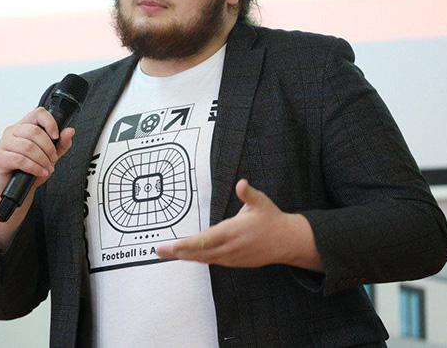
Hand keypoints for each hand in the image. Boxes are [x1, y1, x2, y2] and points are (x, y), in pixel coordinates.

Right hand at [0, 106, 74, 193]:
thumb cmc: (31, 169)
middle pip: (34, 131)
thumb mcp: (50, 155)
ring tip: (47, 168)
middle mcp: (12, 131)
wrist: (18, 189)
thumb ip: (61, 143)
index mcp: (24, 126)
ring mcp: (4, 144)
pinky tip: (40, 172)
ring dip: (43, 160)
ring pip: (28, 146)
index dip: (50, 123)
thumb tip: (70, 131)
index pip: (38, 113)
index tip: (56, 136)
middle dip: (48, 148)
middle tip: (53, 159)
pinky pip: (20, 160)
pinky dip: (35, 167)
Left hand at [155, 179, 319, 269]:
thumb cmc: (271, 219)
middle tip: (158, 251)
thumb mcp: (262, 203)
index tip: (173, 245)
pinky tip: (187, 256)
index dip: (187, 244)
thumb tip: (241, 183)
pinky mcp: (234, 262)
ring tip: (167, 253)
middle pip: (199, 253)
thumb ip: (248, 194)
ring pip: (204, 259)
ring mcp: (232, 257)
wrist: (287, 242)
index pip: (206, 240)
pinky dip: (198, 259)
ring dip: (185, 257)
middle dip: (178, 252)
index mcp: (233, 231)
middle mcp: (230, 247)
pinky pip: (212, 261)